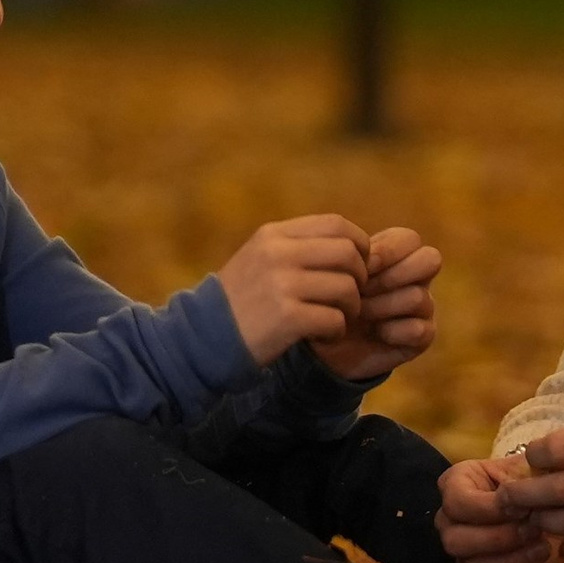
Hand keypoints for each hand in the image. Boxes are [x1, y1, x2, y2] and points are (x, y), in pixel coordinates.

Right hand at [217, 216, 370, 364]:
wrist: (203, 339)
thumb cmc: (241, 301)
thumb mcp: (261, 259)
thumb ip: (298, 247)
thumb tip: (351, 246)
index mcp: (274, 235)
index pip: (336, 223)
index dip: (358, 243)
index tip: (358, 265)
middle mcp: (278, 254)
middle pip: (347, 253)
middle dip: (360, 278)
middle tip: (350, 297)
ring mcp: (282, 285)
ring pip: (347, 288)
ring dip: (350, 309)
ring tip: (336, 319)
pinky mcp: (287, 318)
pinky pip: (335, 320)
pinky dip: (336, 332)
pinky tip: (322, 337)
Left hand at [323, 223, 440, 381]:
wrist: (326, 344)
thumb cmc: (330, 302)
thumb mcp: (334, 275)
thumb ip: (350, 258)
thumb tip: (366, 259)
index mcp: (397, 256)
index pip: (410, 239)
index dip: (387, 251)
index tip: (360, 266)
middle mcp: (416, 279)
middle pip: (431, 260)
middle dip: (393, 275)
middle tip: (363, 290)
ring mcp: (423, 308)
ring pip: (419, 296)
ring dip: (383, 306)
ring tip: (359, 313)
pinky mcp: (423, 337)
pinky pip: (420, 329)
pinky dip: (394, 332)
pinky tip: (376, 334)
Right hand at [436, 454, 556, 562]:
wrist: (547, 504)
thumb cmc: (533, 481)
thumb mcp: (530, 468)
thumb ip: (525, 478)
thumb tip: (523, 497)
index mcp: (456, 485)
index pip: (457, 502)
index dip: (490, 509)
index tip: (523, 508)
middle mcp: (449, 522)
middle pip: (455, 541)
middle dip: (500, 539)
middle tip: (535, 530)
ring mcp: (462, 555)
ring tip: (544, 549)